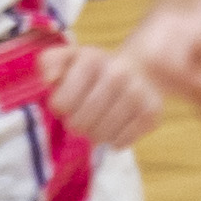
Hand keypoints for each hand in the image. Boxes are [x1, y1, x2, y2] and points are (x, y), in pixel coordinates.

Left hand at [40, 42, 162, 148]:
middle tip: (82, 115)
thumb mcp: (70, 58)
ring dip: (95, 133)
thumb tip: (49, 79)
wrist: (141, 71)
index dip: (60, 107)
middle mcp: (117, 74)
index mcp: (92, 59)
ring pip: (100, 136)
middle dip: (76, 123)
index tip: (65, 103)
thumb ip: (49, 62)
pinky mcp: (151, 113)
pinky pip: (120, 142)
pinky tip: (116, 125)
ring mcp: (136, 94)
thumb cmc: (96, 71)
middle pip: (80, 123)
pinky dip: (114, 140)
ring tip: (98, 120)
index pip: (61, 103)